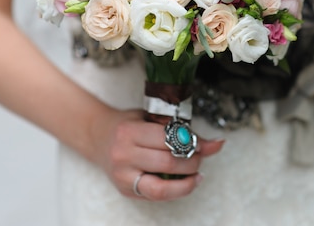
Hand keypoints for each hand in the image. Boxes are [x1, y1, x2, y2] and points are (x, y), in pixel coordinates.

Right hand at [91, 109, 224, 200]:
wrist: (98, 136)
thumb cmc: (127, 124)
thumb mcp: (150, 119)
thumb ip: (179, 130)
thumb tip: (216, 143)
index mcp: (129, 131)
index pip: (167, 139)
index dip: (190, 142)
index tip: (203, 143)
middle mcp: (123, 154)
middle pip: (167, 163)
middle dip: (192, 161)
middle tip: (201, 156)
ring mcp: (123, 175)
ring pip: (162, 186)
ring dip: (187, 181)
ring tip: (197, 173)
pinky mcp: (126, 190)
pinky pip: (155, 195)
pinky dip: (176, 191)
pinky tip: (187, 183)